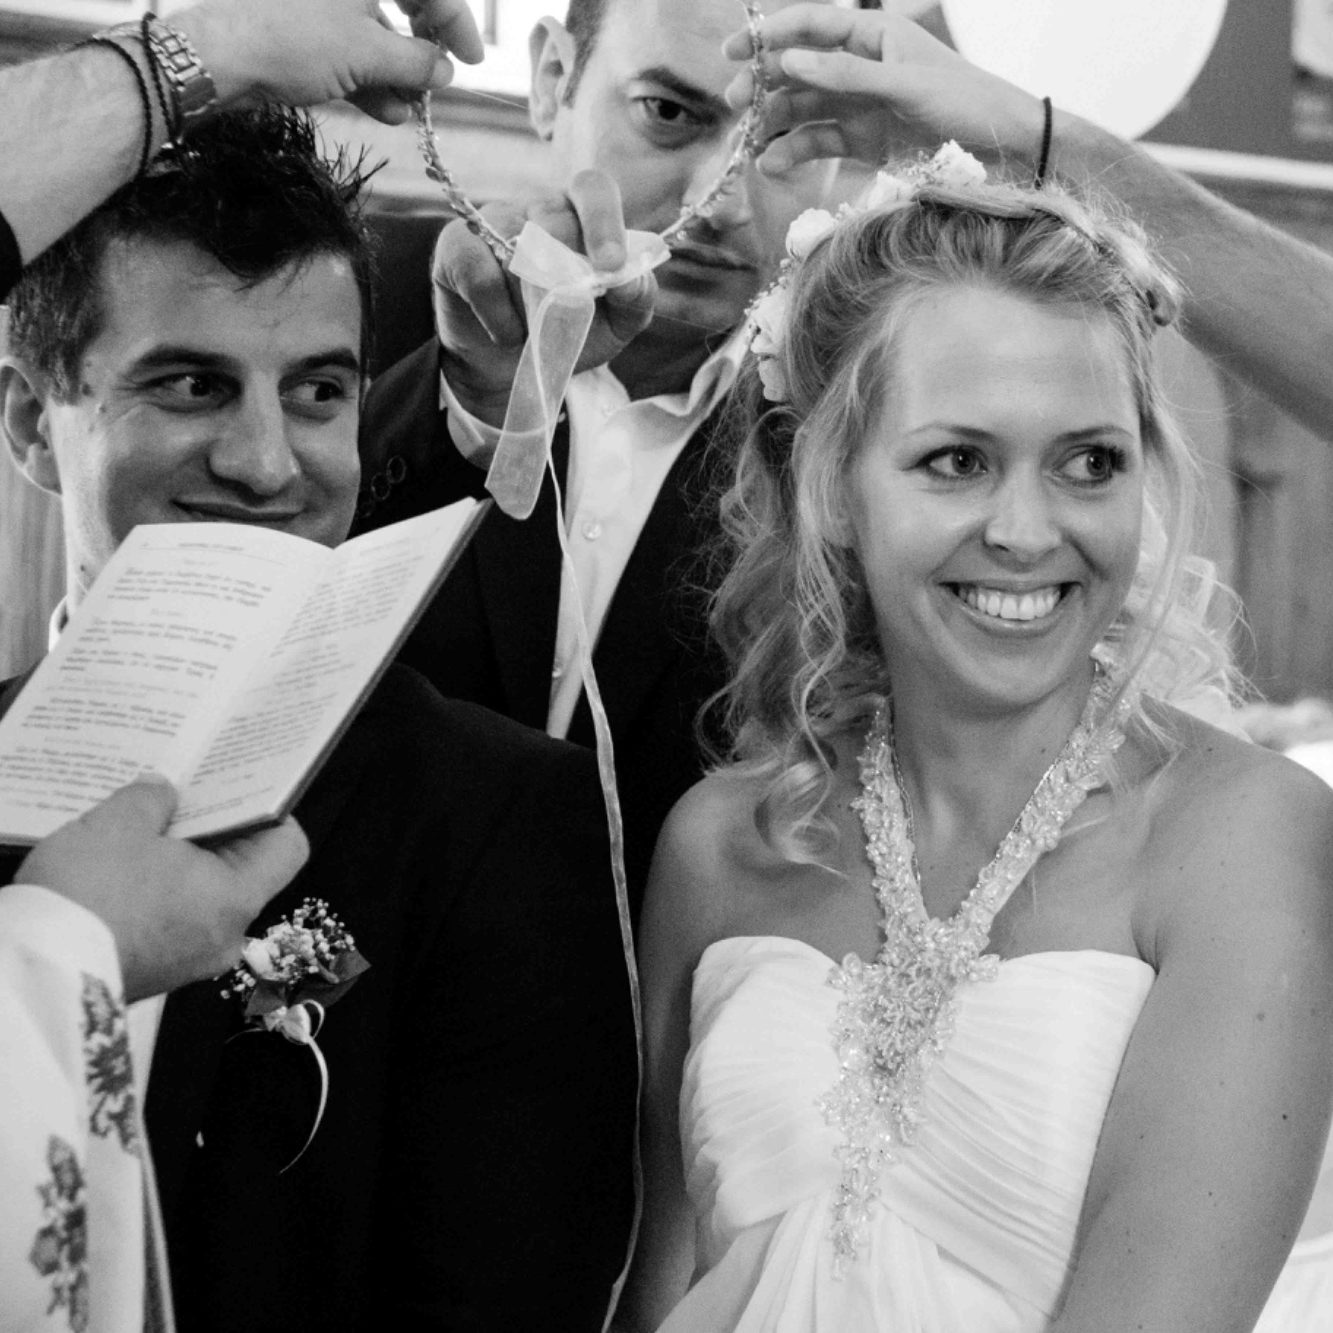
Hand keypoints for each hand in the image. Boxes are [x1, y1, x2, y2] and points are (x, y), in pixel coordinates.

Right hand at [17, 775, 308, 1002]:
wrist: (36, 975)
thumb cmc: (89, 897)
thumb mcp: (119, 824)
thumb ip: (152, 798)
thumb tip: (163, 792)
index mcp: (237, 898)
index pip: (287, 847)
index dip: (268, 810)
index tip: (236, 786)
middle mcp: (225, 935)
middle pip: (242, 868)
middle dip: (212, 829)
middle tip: (183, 794)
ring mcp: (190, 959)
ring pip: (202, 893)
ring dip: (178, 859)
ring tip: (144, 824)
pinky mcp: (155, 969)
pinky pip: (171, 918)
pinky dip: (156, 889)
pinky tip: (121, 863)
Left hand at [173, 0, 484, 125]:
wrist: (219, 56)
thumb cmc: (293, 40)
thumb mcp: (366, 54)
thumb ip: (415, 62)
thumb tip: (445, 71)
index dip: (457, 22)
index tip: (472, 60)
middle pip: (400, 7)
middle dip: (420, 53)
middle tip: (436, 87)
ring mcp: (320, 4)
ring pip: (373, 33)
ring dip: (396, 75)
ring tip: (408, 111)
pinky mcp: (302, 29)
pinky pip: (348, 49)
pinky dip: (369, 79)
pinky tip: (385, 111)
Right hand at [432, 169, 657, 424]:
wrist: (507, 367)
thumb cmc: (566, 333)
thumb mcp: (615, 323)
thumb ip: (636, 296)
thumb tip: (629, 277)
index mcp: (580, 214)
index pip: (593, 188)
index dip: (604, 221)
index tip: (611, 266)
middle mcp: (536, 207)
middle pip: (555, 222)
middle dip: (566, 282)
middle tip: (566, 318)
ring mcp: (492, 220)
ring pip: (518, 253)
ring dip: (532, 310)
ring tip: (533, 331)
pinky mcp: (456, 245)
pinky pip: (480, 273)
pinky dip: (498, 314)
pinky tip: (504, 332)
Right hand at [722, 5, 1042, 174]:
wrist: (1002, 147)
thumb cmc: (964, 102)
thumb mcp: (904, 85)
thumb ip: (846, 75)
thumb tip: (789, 61)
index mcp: (873, 35)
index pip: (811, 25)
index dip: (770, 35)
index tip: (733, 52)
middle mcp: (860, 67)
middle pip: (798, 70)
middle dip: (762, 85)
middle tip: (734, 105)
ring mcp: (859, 106)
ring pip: (803, 110)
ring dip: (773, 124)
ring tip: (748, 144)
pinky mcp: (864, 142)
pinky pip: (819, 144)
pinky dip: (794, 154)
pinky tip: (773, 164)